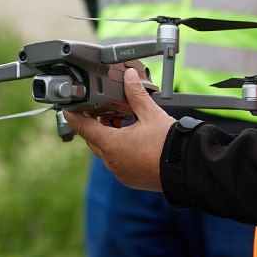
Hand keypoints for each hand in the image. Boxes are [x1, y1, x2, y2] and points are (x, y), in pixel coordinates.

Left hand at [62, 68, 175, 190]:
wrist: (187, 168)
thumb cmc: (169, 144)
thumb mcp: (150, 113)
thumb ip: (136, 94)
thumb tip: (129, 77)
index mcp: (112, 145)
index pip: (83, 128)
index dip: (75, 115)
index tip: (69, 108)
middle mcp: (112, 162)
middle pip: (93, 140)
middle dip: (94, 125)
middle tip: (100, 110)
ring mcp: (120, 173)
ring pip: (106, 152)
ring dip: (108, 137)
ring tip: (120, 122)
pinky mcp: (130, 179)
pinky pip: (117, 162)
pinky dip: (118, 150)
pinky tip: (131, 140)